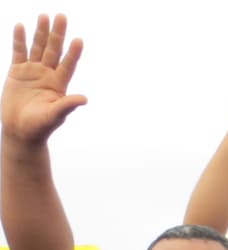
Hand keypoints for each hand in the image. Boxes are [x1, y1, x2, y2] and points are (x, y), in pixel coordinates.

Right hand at [2, 14, 85, 143]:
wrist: (21, 130)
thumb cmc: (41, 126)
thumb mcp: (55, 115)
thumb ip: (67, 105)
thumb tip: (84, 99)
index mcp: (59, 84)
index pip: (68, 65)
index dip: (73, 53)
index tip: (79, 40)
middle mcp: (48, 74)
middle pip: (53, 50)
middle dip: (57, 34)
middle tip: (62, 16)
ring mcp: (32, 71)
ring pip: (37, 47)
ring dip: (40, 32)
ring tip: (44, 16)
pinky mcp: (17, 71)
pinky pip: (18, 52)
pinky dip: (19, 40)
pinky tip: (21, 26)